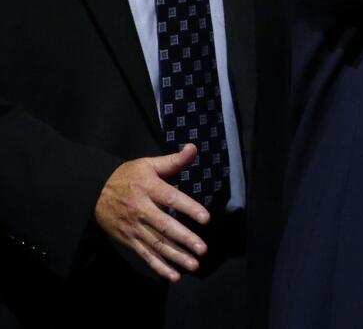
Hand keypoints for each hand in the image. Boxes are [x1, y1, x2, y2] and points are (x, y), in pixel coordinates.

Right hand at [94, 145, 209, 281]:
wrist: (94, 193)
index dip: (188, 208)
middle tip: (202, 248)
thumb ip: (173, 161)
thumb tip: (193, 148)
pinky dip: (159, 267)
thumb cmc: (128, 177)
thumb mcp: (148, 164)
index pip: (171, 198)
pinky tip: (174, 276)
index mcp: (148, 188)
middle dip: (184, 239)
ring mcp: (134, 227)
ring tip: (194, 264)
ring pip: (157, 244)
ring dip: (175, 256)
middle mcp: (141, 210)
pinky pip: (145, 255)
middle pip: (164, 226)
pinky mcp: (129, 240)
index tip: (205, 218)